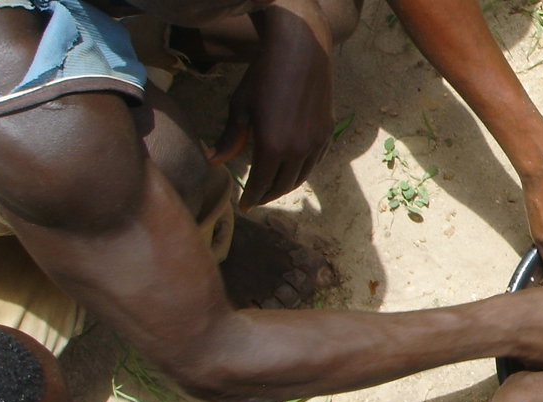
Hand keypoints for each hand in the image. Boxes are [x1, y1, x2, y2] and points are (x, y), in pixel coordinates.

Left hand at [213, 1, 334, 209]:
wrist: (300, 53)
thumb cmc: (262, 77)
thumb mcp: (240, 107)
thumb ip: (230, 138)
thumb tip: (214, 162)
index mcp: (271, 147)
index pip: (260, 184)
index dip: (251, 198)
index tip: (244, 207)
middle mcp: (297, 150)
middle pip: (282, 185)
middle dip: (268, 195)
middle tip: (257, 200)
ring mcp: (316, 143)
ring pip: (301, 176)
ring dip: (286, 186)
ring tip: (273, 187)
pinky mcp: (327, 133)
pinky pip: (314, 161)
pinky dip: (302, 170)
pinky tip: (293, 168)